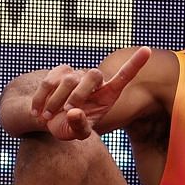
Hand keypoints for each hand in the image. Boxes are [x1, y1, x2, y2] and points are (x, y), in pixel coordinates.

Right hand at [30, 49, 150, 140]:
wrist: (48, 120)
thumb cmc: (69, 127)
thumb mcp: (76, 134)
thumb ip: (79, 126)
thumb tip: (74, 112)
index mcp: (107, 95)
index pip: (123, 76)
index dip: (135, 63)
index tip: (147, 50)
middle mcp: (95, 81)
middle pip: (93, 75)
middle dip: (78, 95)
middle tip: (67, 112)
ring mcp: (77, 73)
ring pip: (68, 80)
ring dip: (55, 102)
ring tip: (47, 117)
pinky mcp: (59, 71)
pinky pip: (49, 82)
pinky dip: (41, 99)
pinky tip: (37, 112)